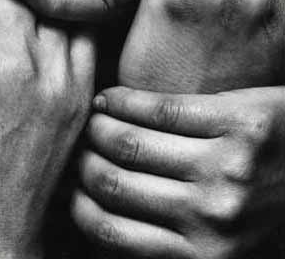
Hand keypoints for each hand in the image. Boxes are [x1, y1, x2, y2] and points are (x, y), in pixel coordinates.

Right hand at [73, 86, 284, 257]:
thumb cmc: (265, 205)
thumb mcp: (222, 242)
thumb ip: (171, 239)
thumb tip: (105, 217)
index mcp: (203, 255)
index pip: (112, 231)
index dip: (80, 203)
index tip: (74, 185)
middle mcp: (212, 215)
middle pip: (114, 181)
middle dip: (85, 160)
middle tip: (82, 147)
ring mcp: (226, 166)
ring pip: (130, 142)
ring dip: (98, 127)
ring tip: (94, 120)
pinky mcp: (237, 122)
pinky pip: (159, 109)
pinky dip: (123, 101)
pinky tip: (110, 97)